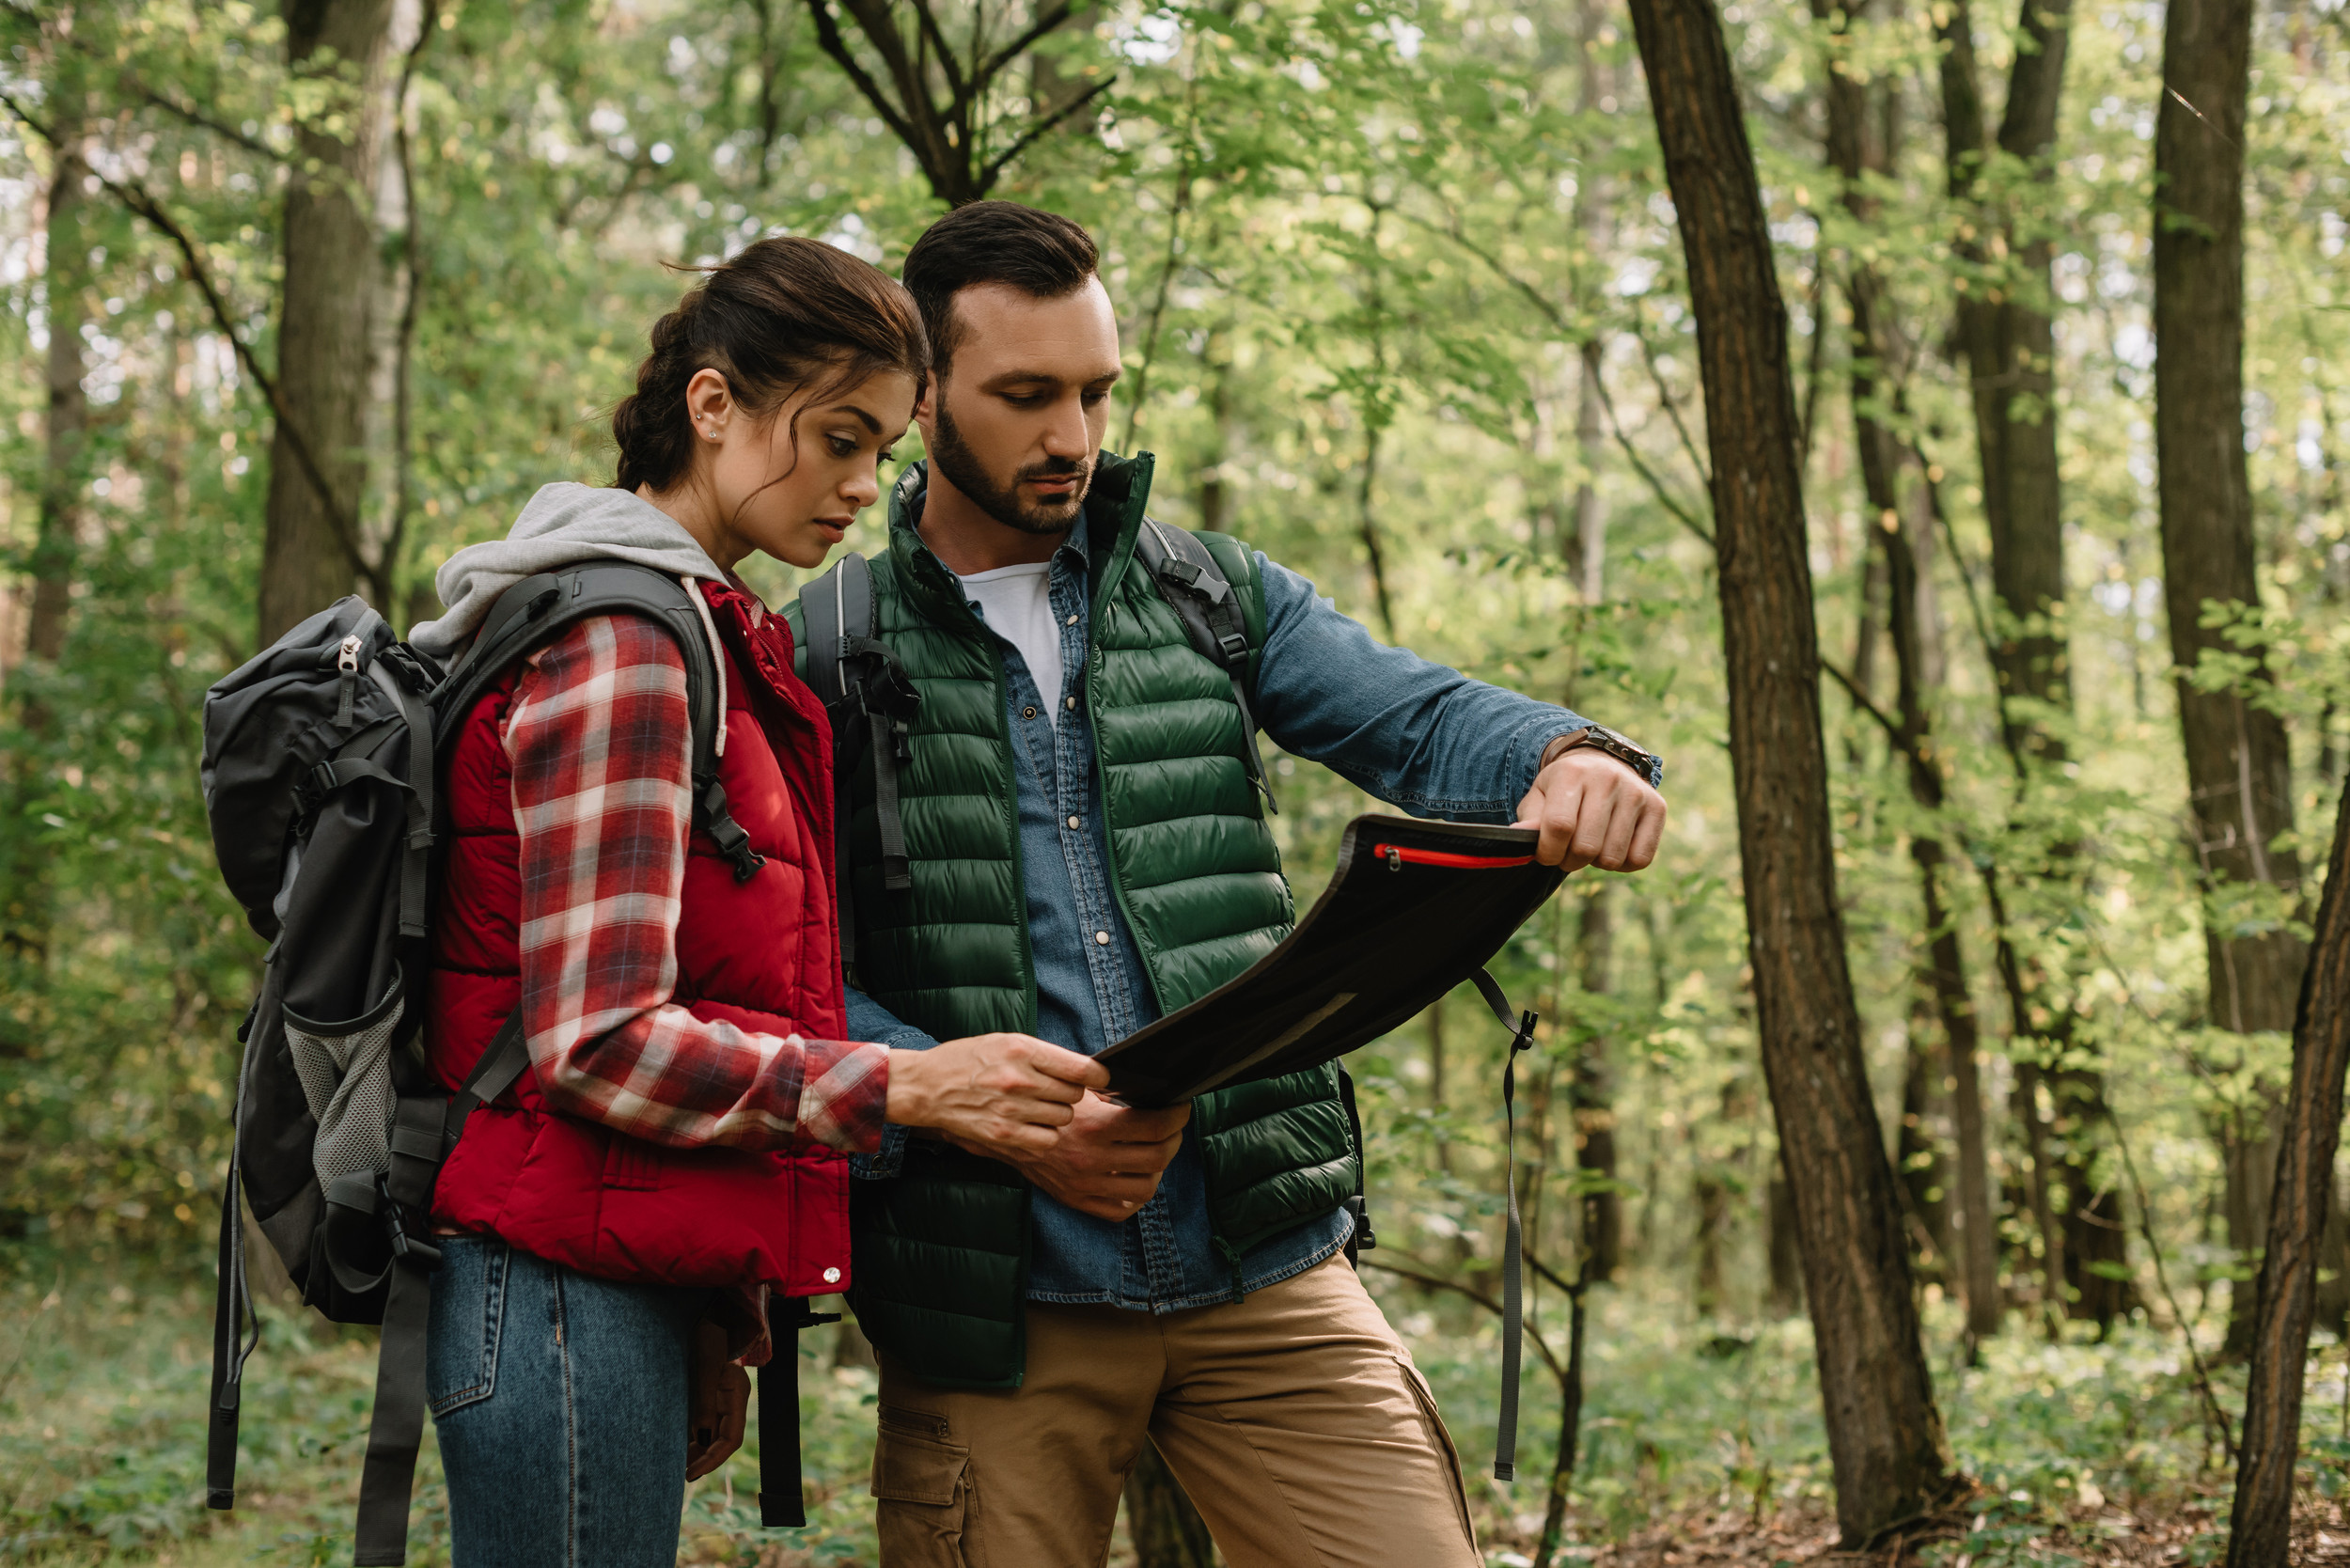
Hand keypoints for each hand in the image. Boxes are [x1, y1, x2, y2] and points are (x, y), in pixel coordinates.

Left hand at [684, 1319, 748, 1481]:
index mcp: (737, 1395)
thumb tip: (699, 1439)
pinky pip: (698, 1422)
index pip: (731, 1439)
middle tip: (678, 1476)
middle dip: (701, 1459)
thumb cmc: (708, 1334)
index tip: (691, 1473)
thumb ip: (704, 1402)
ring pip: (709, 1434)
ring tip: (672, 1466)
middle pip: (720, 1440)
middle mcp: (730, 1400)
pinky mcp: (704, 1394)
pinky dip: (687, 1437)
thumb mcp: (705, 1368)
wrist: (707, 1313)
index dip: (712, 1459)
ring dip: (693, 1451)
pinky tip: (672, 1445)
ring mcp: (717, 1398)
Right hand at [885, 1033, 1108, 1161]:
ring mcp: (1011, 1110)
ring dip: (1057, 1114)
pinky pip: (1047, 1140)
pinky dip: (1044, 1135)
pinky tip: (1031, 1125)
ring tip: (1036, 1107)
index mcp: (1023, 1051)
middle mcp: (1019, 1079)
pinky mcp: (1003, 1135)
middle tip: (1051, 1090)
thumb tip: (1087, 1070)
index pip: (1082, 1068)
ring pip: (1063, 1118)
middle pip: (1075, 1094)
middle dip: (1069, 1093)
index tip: (1098, 1079)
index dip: (1098, 1076)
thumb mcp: (1007, 1042)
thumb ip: (1045, 1055)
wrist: (927, 1086)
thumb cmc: (968, 1060)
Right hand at [965, 1091, 1189, 1221]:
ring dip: (1159, 1168)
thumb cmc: (1040, 1102)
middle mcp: (1092, 1159)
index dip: (1176, 1116)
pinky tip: (1134, 1175)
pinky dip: (1136, 1195)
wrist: (1002, 1132)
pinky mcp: (1077, 1200)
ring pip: (1145, 1186)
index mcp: (1094, 1127)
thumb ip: (1110, 1089)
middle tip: (1172, 1127)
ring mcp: (1085, 1184)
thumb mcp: (1074, 1088)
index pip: (1154, 1126)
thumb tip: (1150, 1086)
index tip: (1180, 1107)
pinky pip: (1121, 1210)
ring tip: (1156, 1150)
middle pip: (1157, 1156)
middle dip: (1173, 1139)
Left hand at [1515, 740, 1667, 871]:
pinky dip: (1622, 864)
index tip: (1547, 854)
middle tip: (1568, 851)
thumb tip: (1521, 837)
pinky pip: (1639, 859)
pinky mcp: (1658, 807)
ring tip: (1592, 843)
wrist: (1602, 765)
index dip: (1549, 852)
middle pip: (1586, 847)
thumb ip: (1530, 819)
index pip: (1559, 827)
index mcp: (1572, 773)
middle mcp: (1607, 778)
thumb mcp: (1540, 797)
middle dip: (1570, 861)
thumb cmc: (1563, 789)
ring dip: (1596, 862)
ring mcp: (1636, 792)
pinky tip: (1614, 845)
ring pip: (1612, 857)